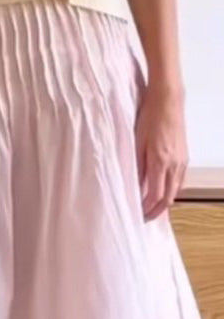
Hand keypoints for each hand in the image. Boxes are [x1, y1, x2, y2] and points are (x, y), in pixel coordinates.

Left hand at [135, 86, 187, 219]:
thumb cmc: (149, 117)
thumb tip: (136, 186)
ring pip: (175, 190)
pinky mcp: (184, 156)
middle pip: (168, 198)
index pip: (155, 196)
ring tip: (152, 208)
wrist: (168, 101)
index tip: (138, 215)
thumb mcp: (137, 142)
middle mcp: (174, 165)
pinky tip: (162, 190)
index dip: (147, 209)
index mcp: (160, 162)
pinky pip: (179, 180)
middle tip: (145, 218)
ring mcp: (182, 161)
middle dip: (156, 211)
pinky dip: (171, 190)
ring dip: (164, 202)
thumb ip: (137, 166)